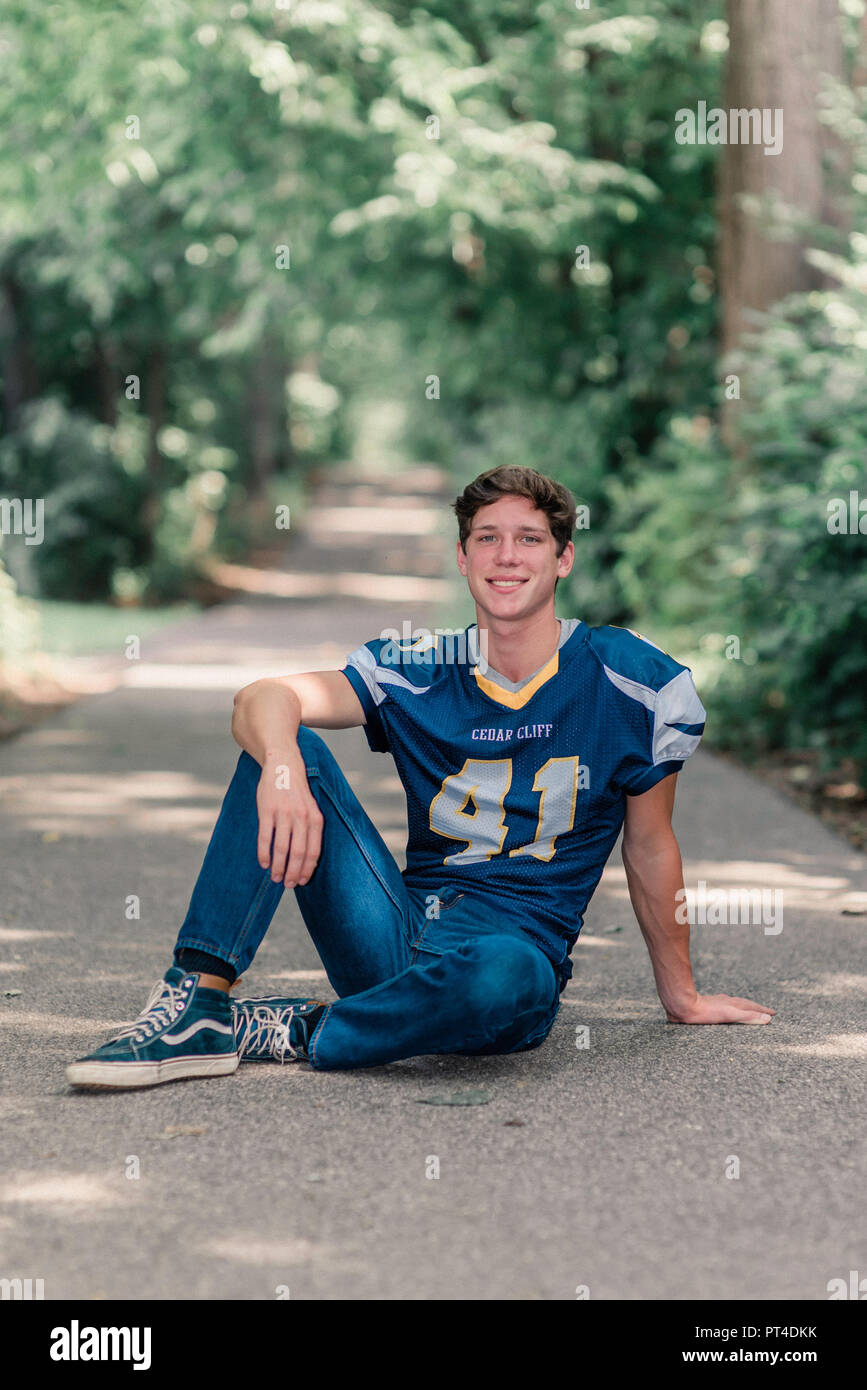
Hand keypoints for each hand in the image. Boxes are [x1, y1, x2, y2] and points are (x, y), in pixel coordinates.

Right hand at [256, 753, 323, 887]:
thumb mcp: (311, 808)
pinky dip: (264, 854)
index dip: (308, 869)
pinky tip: (264, 863)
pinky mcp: (267, 811)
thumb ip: (311, 829)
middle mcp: (302, 817)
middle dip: (293, 873)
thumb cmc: (297, 792)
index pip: (314, 851)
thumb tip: (308, 858)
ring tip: (275, 878)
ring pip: (282, 849)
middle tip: (288, 885)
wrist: (283, 765)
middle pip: (298, 854)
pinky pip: (265, 838)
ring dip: (278, 867)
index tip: (302, 881)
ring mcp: (284, 814)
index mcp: (316, 819)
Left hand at [665, 993, 775, 1024]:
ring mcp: (718, 1002)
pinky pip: (725, 1005)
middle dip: (756, 1009)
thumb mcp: (730, 1015)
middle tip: (767, 1012)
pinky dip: (732, 1007)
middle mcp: (727, 1002)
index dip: (762, 1011)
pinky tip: (726, 1007)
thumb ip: (748, 1017)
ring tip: (750, 1009)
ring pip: (735, 1004)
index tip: (773, 1014)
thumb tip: (766, 1019)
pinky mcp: (708, 1005)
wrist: (683, 1005)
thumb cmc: (706, 1012)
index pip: (752, 1007)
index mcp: (733, 1004)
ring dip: (745, 1007)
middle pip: (745, 1004)